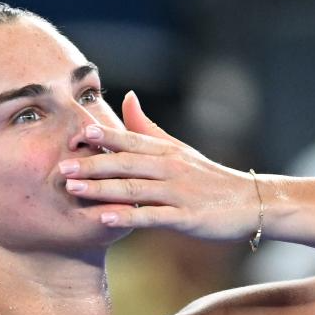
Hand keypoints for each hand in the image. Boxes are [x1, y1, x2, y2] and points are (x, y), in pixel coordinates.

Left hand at [59, 91, 259, 240]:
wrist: (252, 203)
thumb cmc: (210, 178)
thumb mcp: (179, 149)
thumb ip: (148, 126)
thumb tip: (126, 96)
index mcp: (166, 151)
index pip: (130, 140)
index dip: (103, 137)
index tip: (76, 135)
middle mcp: (170, 168)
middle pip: (125, 163)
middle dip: (92, 164)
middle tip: (61, 166)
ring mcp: (178, 193)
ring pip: (133, 189)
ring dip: (101, 189)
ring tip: (73, 189)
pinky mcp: (186, 217)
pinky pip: (151, 216)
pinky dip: (126, 216)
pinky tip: (103, 218)